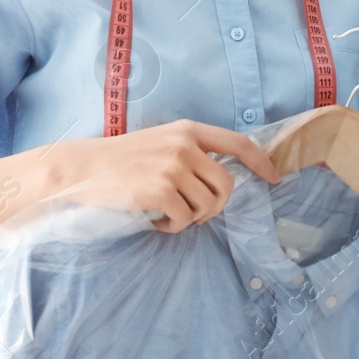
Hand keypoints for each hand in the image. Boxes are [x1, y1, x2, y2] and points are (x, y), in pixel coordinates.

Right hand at [60, 120, 281, 232]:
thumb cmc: (122, 159)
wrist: (83, 168)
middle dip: (216, 207)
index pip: (238, 143)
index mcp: (188, 130)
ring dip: (191, 219)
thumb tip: (223, 180)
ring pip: (207, 206)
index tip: (274, 178)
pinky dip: (173, 227)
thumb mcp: (161, 142)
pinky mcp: (160, 191)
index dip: (262, 162)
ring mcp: (173, 168)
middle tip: (196, 213)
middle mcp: (185, 146)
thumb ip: (191, 152)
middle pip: (227, 186)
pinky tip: (156, 220)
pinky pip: (185, 220)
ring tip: (169, 214)